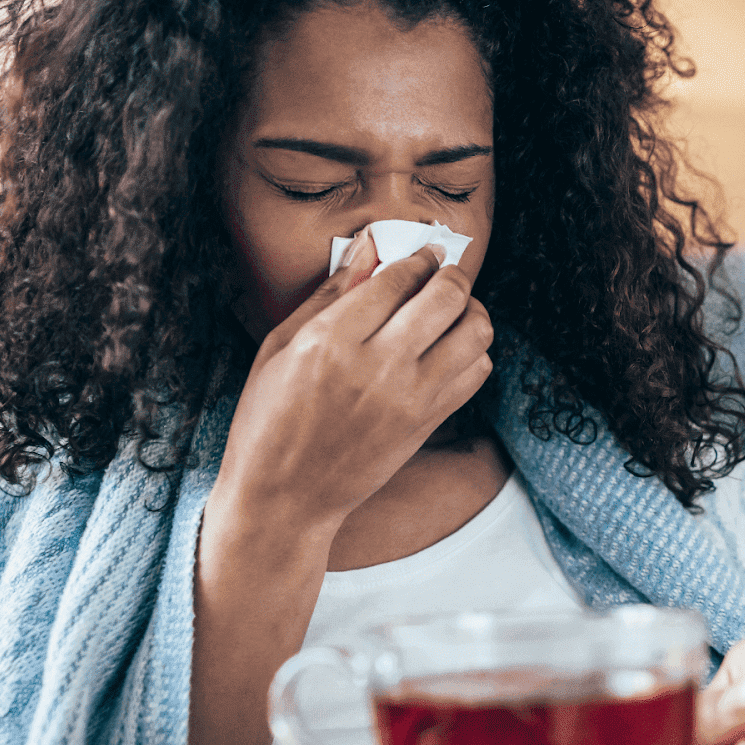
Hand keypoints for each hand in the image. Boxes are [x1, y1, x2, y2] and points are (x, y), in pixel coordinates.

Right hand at [209, 226, 494, 551]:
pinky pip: (475, 372)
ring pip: (474, 332)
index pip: (397, 277)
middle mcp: (377, 366)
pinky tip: (450, 349)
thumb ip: (330, 295)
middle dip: (450, 273)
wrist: (285, 498)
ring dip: (470, 310)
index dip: (417, 256)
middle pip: (446, 297)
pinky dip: (473, 351)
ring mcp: (409, 398)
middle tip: (442, 271)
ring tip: (452, 310)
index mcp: (331, 340)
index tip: (424, 251)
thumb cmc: (270, 420)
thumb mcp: (280, 347)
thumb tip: (368, 247)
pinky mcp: (427, 423)